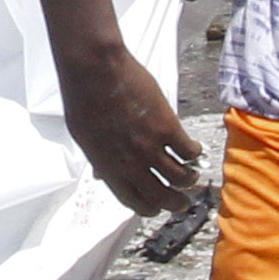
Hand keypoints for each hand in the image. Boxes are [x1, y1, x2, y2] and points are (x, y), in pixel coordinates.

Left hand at [57, 40, 202, 218]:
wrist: (94, 71)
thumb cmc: (83, 99)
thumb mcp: (84, 138)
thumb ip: (98, 160)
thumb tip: (101, 176)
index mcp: (108, 168)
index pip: (134, 201)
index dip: (150, 208)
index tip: (158, 207)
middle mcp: (131, 164)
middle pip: (161, 196)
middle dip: (176, 203)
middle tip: (184, 201)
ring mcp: (150, 147)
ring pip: (180, 178)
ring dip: (189, 179)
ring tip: (192, 174)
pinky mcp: (167, 128)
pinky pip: (189, 151)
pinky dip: (195, 153)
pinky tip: (194, 148)